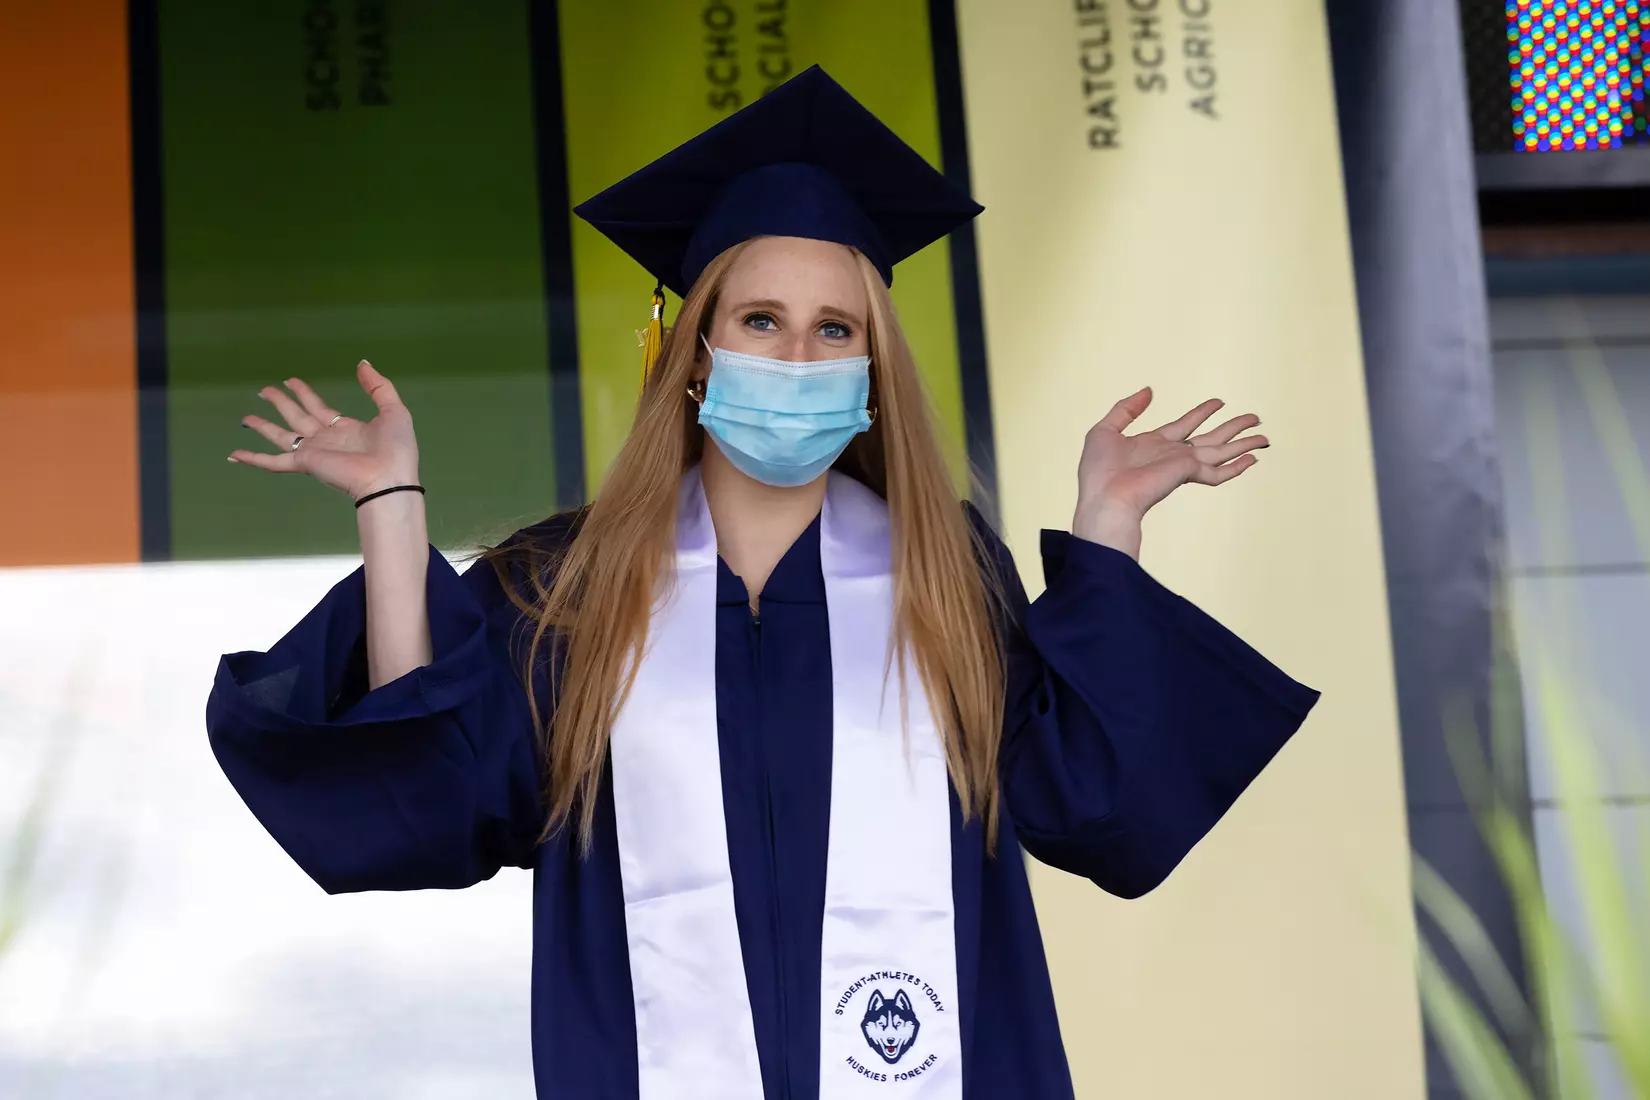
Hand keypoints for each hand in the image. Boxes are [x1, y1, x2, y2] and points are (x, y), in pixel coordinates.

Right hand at [229, 360, 419, 499]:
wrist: (389, 477)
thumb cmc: (395, 448)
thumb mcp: (393, 410)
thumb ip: (377, 386)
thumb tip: (361, 363)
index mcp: (345, 428)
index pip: (319, 408)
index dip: (305, 394)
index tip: (291, 381)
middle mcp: (326, 439)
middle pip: (297, 417)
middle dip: (281, 403)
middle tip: (264, 390)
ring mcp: (314, 452)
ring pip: (281, 435)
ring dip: (264, 425)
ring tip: (246, 416)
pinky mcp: (305, 463)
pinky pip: (273, 462)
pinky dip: (253, 458)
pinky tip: (234, 455)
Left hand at [1073, 387, 1267, 554]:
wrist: (1104, 499)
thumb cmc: (1098, 472)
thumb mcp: (1105, 430)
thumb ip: (1127, 409)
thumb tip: (1148, 390)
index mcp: (1153, 445)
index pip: (1184, 425)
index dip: (1202, 413)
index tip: (1219, 402)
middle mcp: (1172, 455)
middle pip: (1210, 438)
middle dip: (1232, 427)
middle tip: (1255, 417)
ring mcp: (1181, 465)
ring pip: (1221, 452)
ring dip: (1243, 443)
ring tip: (1264, 436)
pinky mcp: (1187, 473)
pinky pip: (1218, 472)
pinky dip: (1237, 466)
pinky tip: (1253, 459)